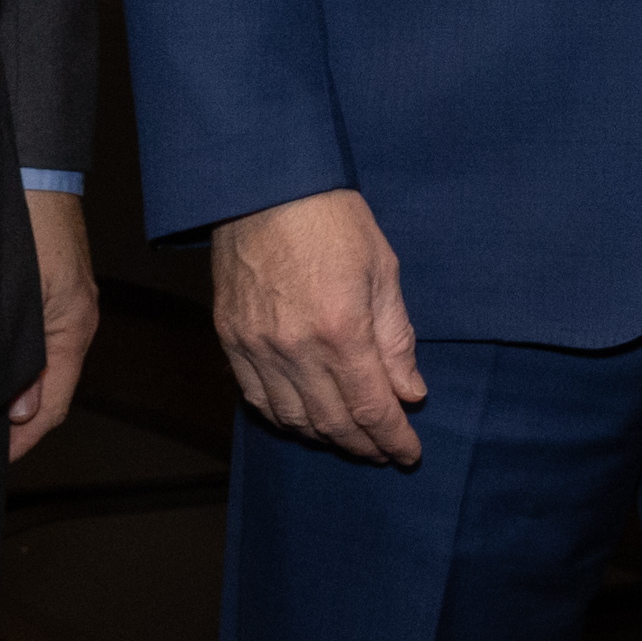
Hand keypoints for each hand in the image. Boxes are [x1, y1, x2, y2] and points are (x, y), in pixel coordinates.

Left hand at [6, 186, 99, 462]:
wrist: (31, 164)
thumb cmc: (25, 219)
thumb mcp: (20, 294)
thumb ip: (23, 354)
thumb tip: (20, 409)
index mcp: (74, 327)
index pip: (53, 406)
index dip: (23, 441)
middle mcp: (75, 321)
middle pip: (50, 393)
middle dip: (17, 425)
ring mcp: (64, 305)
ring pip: (41, 368)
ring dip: (13, 395)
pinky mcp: (49, 290)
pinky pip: (36, 344)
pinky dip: (14, 367)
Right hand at [212, 188, 424, 465]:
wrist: (265, 186)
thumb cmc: (333, 220)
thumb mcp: (382, 269)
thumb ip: (396, 337)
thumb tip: (410, 391)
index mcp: (341, 329)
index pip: (371, 408)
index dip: (393, 438)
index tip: (409, 454)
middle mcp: (296, 349)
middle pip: (333, 423)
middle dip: (364, 446)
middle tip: (384, 452)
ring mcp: (257, 347)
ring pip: (292, 419)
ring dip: (325, 437)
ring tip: (349, 439)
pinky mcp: (231, 339)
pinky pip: (255, 398)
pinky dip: (283, 418)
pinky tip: (303, 419)